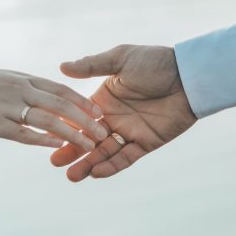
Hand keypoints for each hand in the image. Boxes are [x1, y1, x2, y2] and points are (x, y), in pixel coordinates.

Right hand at [0, 65, 107, 149]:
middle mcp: (21, 90)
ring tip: (89, 144)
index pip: (61, 89)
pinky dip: (43, 139)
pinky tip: (59, 146)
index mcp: (25, 79)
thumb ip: (28, 88)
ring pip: (48, 120)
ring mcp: (9, 107)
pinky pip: (25, 133)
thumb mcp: (6, 79)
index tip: (99, 112)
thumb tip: (47, 97)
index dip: (82, 101)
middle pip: (61, 105)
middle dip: (85, 120)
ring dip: (72, 133)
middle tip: (102, 132)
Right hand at [50, 45, 196, 181]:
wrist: (189, 75)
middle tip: (54, 162)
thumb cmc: (155, 63)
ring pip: (104, 152)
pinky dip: (112, 166)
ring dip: (89, 164)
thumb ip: (91, 66)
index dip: (64, 127)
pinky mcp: (147, 142)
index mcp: (104, 99)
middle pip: (88, 139)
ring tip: (72, 176)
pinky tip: (96, 173)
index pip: (79, 117)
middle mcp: (114, 117)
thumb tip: (62, 66)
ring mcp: (130, 131)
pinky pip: (126, 157)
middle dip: (71, 151)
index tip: (46, 137)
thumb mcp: (120, 60)